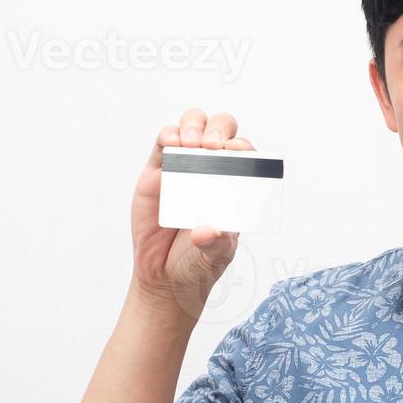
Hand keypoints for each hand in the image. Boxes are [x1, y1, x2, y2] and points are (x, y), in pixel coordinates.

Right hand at [130, 107, 256, 319]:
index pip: (245, 155)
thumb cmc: (197, 262)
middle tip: (213, 147)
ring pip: (192, 127)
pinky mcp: (157, 172)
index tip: (238, 153)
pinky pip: (162, 143)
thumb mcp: (215, 256)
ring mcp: (184, 169)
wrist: (164, 276)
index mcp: (234, 187)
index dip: (244, 148)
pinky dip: (168, 136)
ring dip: (193, 126)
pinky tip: (172, 145)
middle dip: (219, 130)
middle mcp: (211, 172)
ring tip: (191, 145)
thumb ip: (216, 244)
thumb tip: (209, 231)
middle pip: (220, 131)